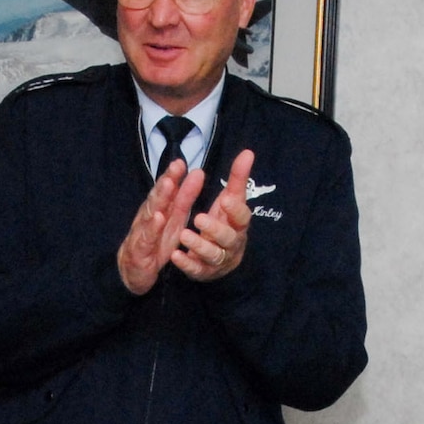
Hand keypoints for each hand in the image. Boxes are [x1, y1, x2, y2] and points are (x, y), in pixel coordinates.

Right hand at [118, 158, 208, 294]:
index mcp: (160, 209)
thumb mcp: (175, 220)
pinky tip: (158, 218)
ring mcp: (144, 232)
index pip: (166, 189)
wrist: (133, 270)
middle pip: (158, 196)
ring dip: (160, 198)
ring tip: (169, 185)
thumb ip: (184, 198)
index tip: (182, 161)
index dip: (173, 175)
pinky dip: (152, 227)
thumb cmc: (155, 242)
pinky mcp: (141, 250)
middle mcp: (150, 217)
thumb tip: (197, 173)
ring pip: (151, 212)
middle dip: (167, 180)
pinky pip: (148, 237)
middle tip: (176, 166)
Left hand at [170, 147, 254, 283]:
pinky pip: (197, 270)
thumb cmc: (225, 223)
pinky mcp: (204, 271)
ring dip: (199, 246)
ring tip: (184, 235)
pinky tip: (175, 255)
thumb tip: (248, 152)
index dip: (235, 210)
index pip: (242, 218)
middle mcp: (231, 244)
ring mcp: (218, 259)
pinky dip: (187, 264)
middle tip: (199, 218)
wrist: (222, 258)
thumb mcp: (231, 200)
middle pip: (228, 238)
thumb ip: (238, 178)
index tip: (225, 199)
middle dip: (215, 229)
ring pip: (213, 255)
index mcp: (238, 225)